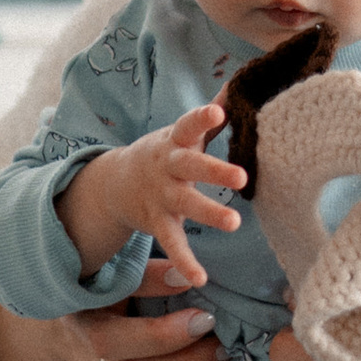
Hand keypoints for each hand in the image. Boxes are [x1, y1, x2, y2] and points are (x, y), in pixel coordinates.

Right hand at [60, 267, 231, 360]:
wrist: (70, 329)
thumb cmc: (103, 292)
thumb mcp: (117, 275)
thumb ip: (148, 275)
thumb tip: (186, 275)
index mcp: (84, 317)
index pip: (111, 331)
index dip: (157, 321)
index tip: (196, 300)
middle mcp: (89, 355)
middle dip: (180, 353)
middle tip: (215, 330)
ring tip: (216, 355)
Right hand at [68, 102, 244, 290]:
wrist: (118, 182)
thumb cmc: (166, 152)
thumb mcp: (182, 131)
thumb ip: (209, 115)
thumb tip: (239, 82)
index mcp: (175, 141)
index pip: (188, 125)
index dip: (202, 118)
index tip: (219, 111)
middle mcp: (168, 167)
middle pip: (190, 166)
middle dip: (214, 170)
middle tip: (242, 176)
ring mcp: (162, 196)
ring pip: (186, 205)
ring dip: (209, 213)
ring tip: (234, 222)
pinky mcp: (159, 223)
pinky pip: (173, 243)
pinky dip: (185, 261)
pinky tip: (201, 277)